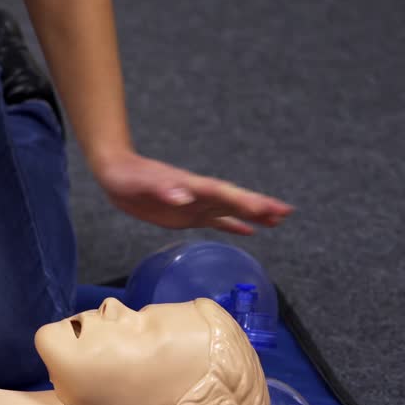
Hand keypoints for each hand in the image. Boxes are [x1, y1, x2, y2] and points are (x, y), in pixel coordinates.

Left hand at [95, 151, 292, 234]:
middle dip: (260, 206)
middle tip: (287, 213)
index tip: (267, 208)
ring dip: (254, 215)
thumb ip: (163, 189)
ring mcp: (196, 204)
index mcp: (191, 186)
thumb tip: (183, 196)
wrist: (117, 173)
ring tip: (279, 220)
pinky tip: (251, 231)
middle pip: (235, 200)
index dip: (245, 202)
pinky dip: (234, 225)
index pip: (224, 194)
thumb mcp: (142, 184)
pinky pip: (216, 221)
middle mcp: (199, 194)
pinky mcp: (188, 215)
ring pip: (231, 210)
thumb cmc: (128, 177)